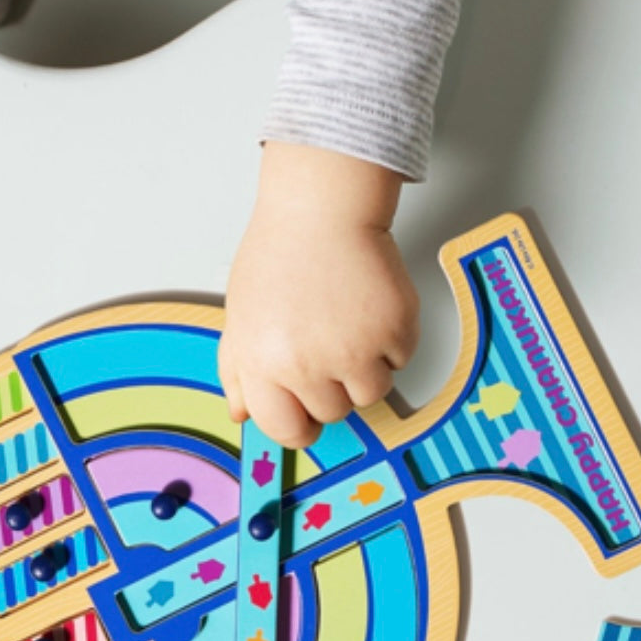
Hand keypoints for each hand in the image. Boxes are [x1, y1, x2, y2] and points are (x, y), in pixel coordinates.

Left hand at [218, 142, 418, 447]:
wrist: (321, 210)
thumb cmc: (279, 256)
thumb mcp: (242, 316)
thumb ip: (238, 371)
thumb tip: (242, 415)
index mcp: (263, 365)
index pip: (287, 431)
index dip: (299, 423)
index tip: (306, 411)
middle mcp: (307, 365)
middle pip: (334, 413)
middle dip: (332, 385)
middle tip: (325, 340)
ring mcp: (355, 350)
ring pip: (372, 392)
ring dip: (366, 366)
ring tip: (347, 322)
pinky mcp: (395, 330)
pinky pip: (402, 360)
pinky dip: (392, 339)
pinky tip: (369, 305)